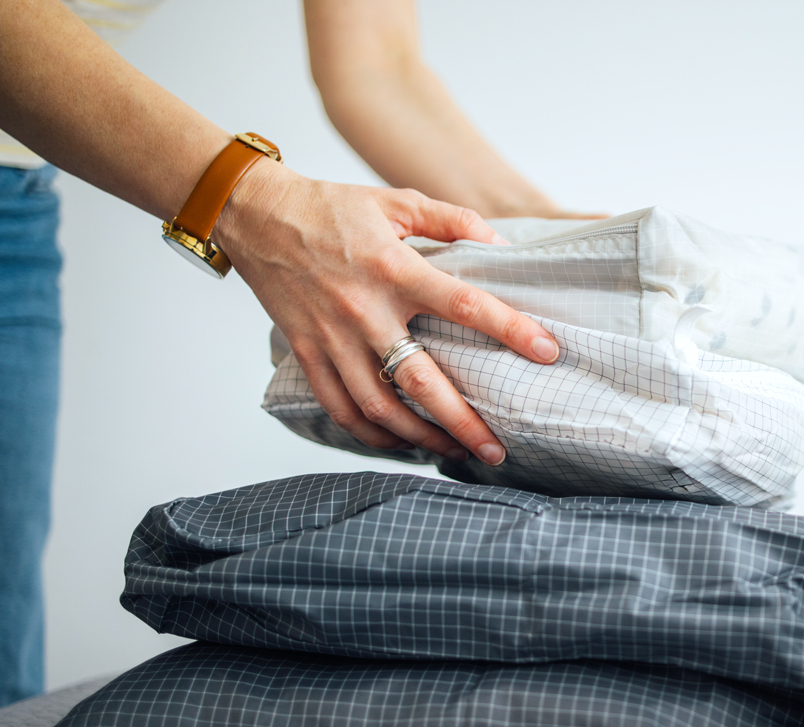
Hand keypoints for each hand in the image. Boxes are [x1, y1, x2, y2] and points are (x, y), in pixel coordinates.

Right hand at [213, 160, 560, 465]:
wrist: (256, 215)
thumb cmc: (331, 208)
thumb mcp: (397, 200)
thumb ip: (452, 220)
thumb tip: (500, 244)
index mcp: (395, 269)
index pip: (465, 305)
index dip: (510, 330)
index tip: (547, 352)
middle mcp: (365, 311)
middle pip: (422, 382)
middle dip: (463, 421)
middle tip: (497, 449)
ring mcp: (333, 339)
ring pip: (380, 408)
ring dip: (420, 437)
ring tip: (454, 450)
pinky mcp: (308, 354)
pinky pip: (342, 409)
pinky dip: (372, 434)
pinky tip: (400, 441)